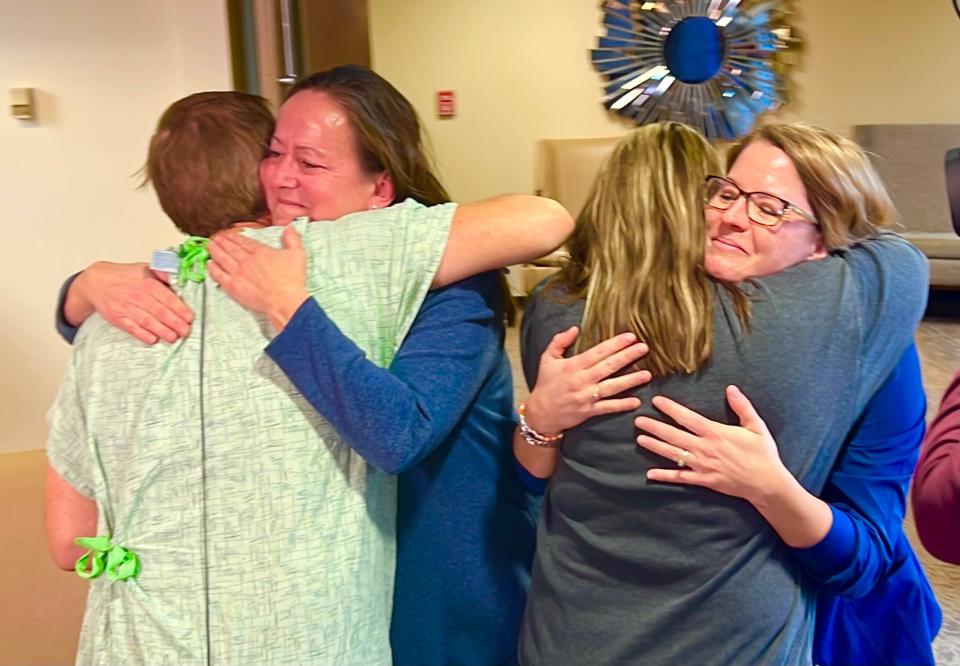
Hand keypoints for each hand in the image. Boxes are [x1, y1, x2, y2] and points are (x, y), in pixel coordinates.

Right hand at [71, 261, 193, 343]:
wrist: (96, 282)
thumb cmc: (124, 276)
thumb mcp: (145, 268)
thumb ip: (163, 273)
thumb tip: (178, 277)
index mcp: (147, 283)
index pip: (167, 298)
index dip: (179, 309)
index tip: (190, 317)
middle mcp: (137, 296)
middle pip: (159, 311)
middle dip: (174, 323)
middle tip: (186, 331)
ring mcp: (126, 308)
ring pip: (147, 321)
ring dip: (162, 331)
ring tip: (173, 338)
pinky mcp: (117, 318)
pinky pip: (131, 328)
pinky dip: (142, 335)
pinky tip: (153, 340)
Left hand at [208, 225, 308, 331]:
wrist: (284, 300)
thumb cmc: (292, 280)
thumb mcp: (297, 254)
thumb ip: (292, 239)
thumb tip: (289, 227)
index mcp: (260, 251)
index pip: (244, 242)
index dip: (235, 238)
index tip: (230, 235)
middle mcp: (246, 260)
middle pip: (231, 248)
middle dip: (222, 242)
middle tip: (215, 238)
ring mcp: (238, 272)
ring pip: (222, 258)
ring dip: (215, 250)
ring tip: (209, 245)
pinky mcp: (233, 286)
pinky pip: (219, 275)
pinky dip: (212, 268)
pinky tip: (209, 264)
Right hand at [524, 327, 650, 435]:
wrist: (540, 413)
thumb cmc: (545, 384)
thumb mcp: (547, 359)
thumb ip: (559, 341)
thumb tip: (574, 328)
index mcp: (573, 365)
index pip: (598, 352)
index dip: (615, 344)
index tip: (630, 337)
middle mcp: (582, 380)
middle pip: (609, 366)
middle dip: (627, 356)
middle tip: (644, 348)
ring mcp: (586, 396)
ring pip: (612, 387)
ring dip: (631, 380)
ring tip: (647, 374)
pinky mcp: (589, 411)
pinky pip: (608, 408)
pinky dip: (622, 405)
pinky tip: (636, 401)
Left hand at [635, 385, 791, 504]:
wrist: (767, 483)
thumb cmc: (763, 453)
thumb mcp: (756, 426)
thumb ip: (742, 406)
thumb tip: (731, 388)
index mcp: (715, 432)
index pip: (687, 418)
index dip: (670, 408)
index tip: (656, 401)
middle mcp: (705, 448)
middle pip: (674, 435)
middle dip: (654, 426)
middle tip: (638, 420)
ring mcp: (702, 465)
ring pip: (673, 455)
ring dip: (655, 446)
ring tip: (640, 439)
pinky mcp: (704, 481)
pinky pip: (681, 478)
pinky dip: (665, 476)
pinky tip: (650, 474)